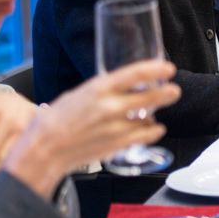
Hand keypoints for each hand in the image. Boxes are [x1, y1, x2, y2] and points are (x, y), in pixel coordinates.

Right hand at [2, 61, 179, 199]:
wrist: (45, 149)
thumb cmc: (55, 121)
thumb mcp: (79, 94)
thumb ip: (102, 90)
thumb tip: (122, 86)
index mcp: (98, 88)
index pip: (134, 74)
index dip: (155, 69)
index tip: (168, 68)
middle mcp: (109, 106)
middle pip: (150, 97)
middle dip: (166, 93)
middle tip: (173, 90)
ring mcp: (116, 127)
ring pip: (149, 118)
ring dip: (153, 115)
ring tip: (151, 114)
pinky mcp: (118, 144)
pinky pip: (145, 136)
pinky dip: (152, 131)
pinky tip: (153, 128)